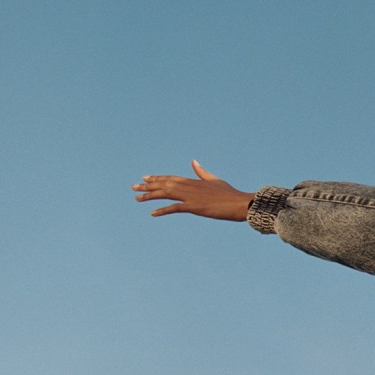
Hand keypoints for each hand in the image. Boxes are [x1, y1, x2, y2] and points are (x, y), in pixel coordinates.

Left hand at [133, 161, 252, 220]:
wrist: (240, 203)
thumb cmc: (230, 194)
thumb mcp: (215, 181)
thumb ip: (202, 172)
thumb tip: (193, 162)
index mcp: (194, 181)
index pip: (171, 178)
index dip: (157, 178)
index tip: (145, 178)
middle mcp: (190, 187)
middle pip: (164, 184)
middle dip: (148, 186)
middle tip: (134, 188)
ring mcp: (191, 197)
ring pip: (166, 194)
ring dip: (150, 196)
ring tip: (137, 199)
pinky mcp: (194, 207)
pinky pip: (175, 208)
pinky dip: (163, 210)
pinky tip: (152, 213)